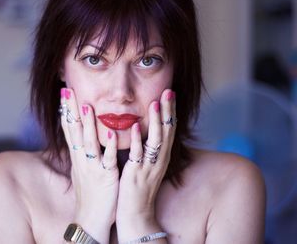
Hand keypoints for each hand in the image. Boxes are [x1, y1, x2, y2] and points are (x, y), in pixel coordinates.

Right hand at [60, 88, 118, 243]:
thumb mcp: (83, 171)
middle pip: (74, 132)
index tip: (64, 94)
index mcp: (78, 157)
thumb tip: (79, 140)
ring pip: (88, 143)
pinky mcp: (106, 177)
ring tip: (86, 106)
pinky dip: (108, 146)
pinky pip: (107, 160)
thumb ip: (82, 154)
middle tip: (67, 90)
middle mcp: (82, 160)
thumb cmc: (90, 194)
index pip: (69, 130)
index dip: (66, 111)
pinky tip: (110, 133)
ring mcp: (93, 168)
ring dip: (87, 125)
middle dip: (71, 111)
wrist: (91, 220)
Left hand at [116, 89, 175, 241]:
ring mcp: (149, 167)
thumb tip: (144, 128)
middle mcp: (159, 160)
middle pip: (167, 132)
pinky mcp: (136, 175)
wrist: (135, 213)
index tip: (169, 93)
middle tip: (168, 91)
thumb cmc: (139, 186)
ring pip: (156, 142)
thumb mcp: (147, 163)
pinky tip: (136, 127)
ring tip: (155, 103)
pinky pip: (138, 156)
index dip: (170, 112)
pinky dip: (138, 141)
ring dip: (156, 122)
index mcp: (161, 156)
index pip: (169, 130)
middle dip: (168, 111)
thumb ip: (147, 147)